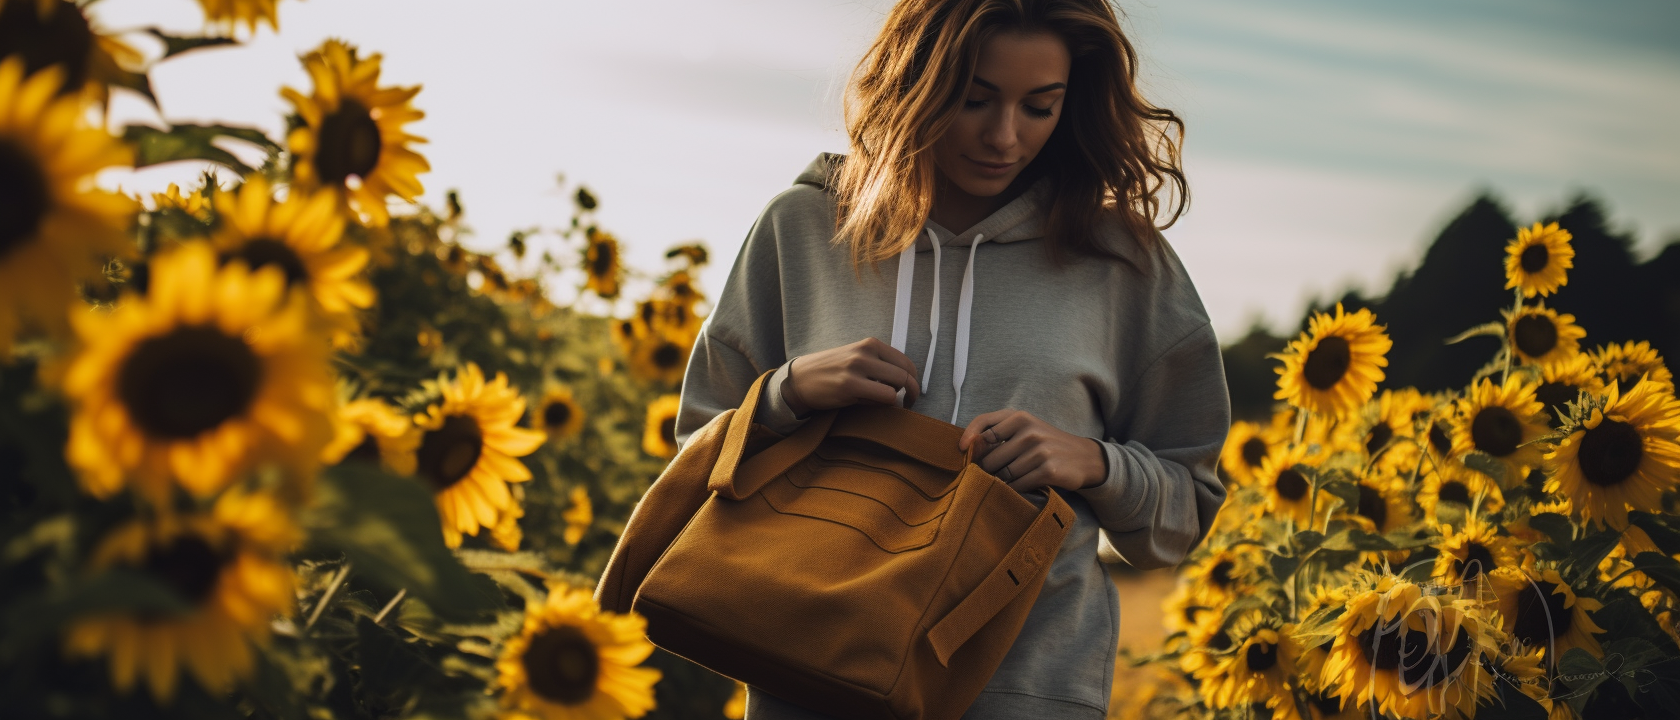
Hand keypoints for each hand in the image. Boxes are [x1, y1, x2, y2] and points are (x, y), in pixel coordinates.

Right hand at [782, 337, 921, 416]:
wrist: (799, 379)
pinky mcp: (850, 386)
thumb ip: (879, 364)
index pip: (906, 362)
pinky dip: (882, 405)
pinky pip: (883, 398)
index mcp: (870, 344)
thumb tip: (905, 382)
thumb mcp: (856, 358)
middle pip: (905, 375)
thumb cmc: (830, 372)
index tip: (911, 392)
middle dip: (912, 393)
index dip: (914, 380)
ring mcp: (857, 368)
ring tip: (882, 403)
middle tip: (908, 404)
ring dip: (896, 399)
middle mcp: (865, 352)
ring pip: (897, 387)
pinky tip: (869, 404)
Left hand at [957, 409, 1107, 492]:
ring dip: (1001, 481)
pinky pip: (1018, 485)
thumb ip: (998, 431)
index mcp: (1020, 417)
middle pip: (990, 457)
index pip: (984, 425)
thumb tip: (966, 447)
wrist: (1083, 457)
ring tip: (1007, 480)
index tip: (960, 451)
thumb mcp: (1025, 428)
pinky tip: (1019, 486)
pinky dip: (1014, 489)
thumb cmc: (1045, 443)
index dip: (968, 438)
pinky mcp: (1048, 470)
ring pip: (1003, 474)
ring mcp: (1040, 450)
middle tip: (991, 474)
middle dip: (987, 469)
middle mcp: (1030, 431)